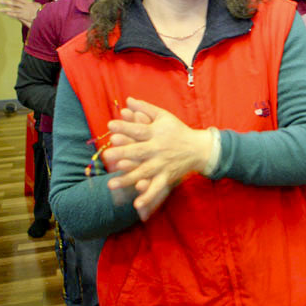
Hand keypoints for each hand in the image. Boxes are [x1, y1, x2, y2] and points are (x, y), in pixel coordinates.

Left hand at [0, 0, 39, 27]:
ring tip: (0, 9)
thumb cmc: (43, 11)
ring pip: (14, 10)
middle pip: (14, 4)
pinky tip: (7, 13)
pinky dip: (12, 14)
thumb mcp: (39, 6)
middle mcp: (25, 6)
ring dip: (7, 9)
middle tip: (0, 1)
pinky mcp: (25, 17)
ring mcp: (25, 11)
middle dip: (7, 2)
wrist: (46, 15)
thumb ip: (34, 5)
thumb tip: (32, 3)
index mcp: (29, 3)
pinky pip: (17, 15)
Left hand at [104, 98, 213, 220]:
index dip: (125, 126)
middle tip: (107, 156)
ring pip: (143, 173)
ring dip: (127, 179)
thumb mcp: (164, 116)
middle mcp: (158, 149)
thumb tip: (128, 100)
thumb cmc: (177, 131)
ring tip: (110, 184)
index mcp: (157, 133)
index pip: (139, 129)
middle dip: (123, 153)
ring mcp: (162, 165)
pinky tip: (136, 205)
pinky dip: (147, 197)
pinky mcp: (166, 177)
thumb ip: (145, 108)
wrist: (199, 149)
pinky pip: (156, 188)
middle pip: (139, 151)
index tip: (110, 125)